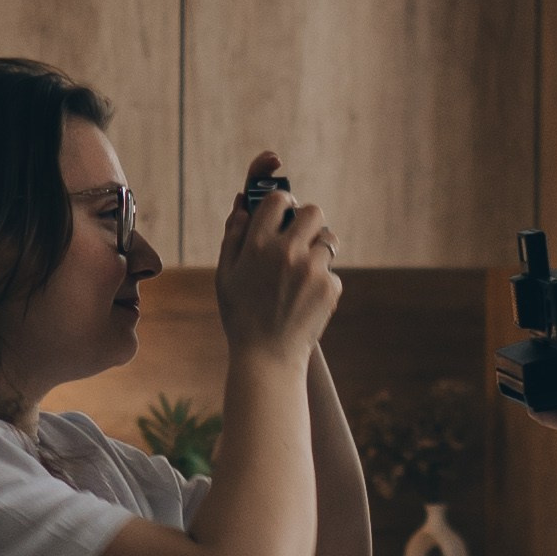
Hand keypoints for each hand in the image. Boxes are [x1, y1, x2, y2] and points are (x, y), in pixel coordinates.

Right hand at [217, 149, 342, 360]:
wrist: (267, 356)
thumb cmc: (241, 314)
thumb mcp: (226, 275)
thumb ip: (233, 236)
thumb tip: (243, 205)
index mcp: (258, 244)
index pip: (279, 199)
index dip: (283, 201)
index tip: (284, 210)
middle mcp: (287, 252)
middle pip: (313, 212)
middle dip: (308, 220)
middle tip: (301, 235)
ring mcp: (312, 269)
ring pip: (328, 239)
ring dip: (318, 248)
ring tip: (304, 268)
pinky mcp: (329, 287)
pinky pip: (331, 270)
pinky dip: (322, 280)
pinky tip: (305, 298)